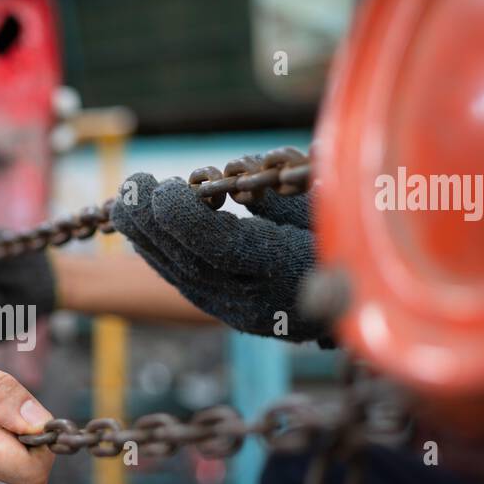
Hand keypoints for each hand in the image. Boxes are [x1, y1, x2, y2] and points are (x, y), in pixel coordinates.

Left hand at [109, 157, 329, 342]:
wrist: (356, 305)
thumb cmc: (348, 242)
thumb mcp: (329, 212)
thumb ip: (285, 197)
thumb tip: (236, 173)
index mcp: (288, 270)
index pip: (222, 247)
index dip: (185, 217)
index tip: (166, 185)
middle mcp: (256, 298)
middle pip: (189, 262)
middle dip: (152, 222)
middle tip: (133, 184)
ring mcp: (235, 310)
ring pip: (179, 276)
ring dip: (146, 237)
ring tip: (127, 200)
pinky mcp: (222, 310)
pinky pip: (181, 282)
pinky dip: (157, 252)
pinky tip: (140, 227)